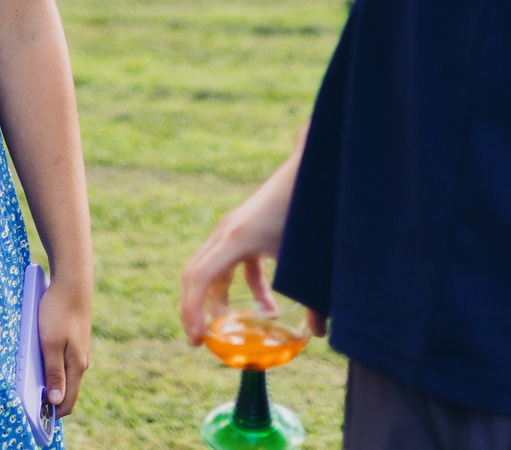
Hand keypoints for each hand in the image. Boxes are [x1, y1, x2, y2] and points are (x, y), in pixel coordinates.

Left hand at [39, 275, 92, 417]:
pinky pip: (64, 362)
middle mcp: (81, 362)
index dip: (53, 414)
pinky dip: (53, 368)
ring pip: (65, 376)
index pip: (68, 401)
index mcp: (77, 366)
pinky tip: (40, 361)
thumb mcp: (50, 344)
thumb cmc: (58, 312)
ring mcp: (79, 350)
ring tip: (32, 383)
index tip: (37, 418)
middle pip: (67, 391)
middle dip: (50, 400)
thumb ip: (53, 373)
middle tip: (30, 402)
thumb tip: (55, 402)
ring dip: (51, 383)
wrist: (73, 282)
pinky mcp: (75, 340)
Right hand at [179, 162, 318, 341]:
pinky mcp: (244, 227)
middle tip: (200, 340)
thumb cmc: (308, 210)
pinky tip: (269, 305)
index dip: (191, 311)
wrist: (312, 169)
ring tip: (233, 327)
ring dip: (219, 298)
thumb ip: (315, 300)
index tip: (198, 340)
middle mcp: (226, 232)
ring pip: (211, 268)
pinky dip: (243, 285)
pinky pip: (231, 262)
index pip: (198, 279)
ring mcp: (232, 228)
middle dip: (194, 308)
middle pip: (194, 274)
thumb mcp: (309, 260)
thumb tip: (319, 335)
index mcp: (235, 239)